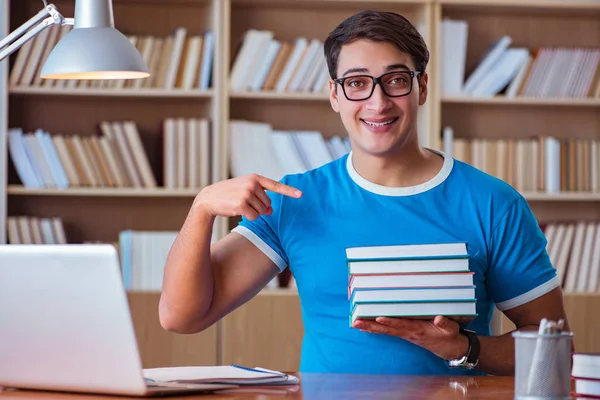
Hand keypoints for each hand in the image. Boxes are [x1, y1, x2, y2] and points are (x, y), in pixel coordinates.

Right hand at [193, 174, 301, 219]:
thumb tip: (271, 212)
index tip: (300, 195)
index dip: (289, 191)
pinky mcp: (242, 204)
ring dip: (253, 213)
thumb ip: (260, 198)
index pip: (275, 185)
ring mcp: (247, 194)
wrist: (209, 199)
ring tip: (239, 205)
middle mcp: (252, 184)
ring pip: (262, 211)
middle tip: (245, 203)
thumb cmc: (229, 195)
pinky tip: (237, 210)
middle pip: (268, 204)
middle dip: (260, 208)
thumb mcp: (246, 192)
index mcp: (255, 178)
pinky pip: (254, 217)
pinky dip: (248, 217)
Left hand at [352, 315, 468, 360]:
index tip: (378, 317)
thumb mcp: (451, 329)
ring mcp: (406, 334)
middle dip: (371, 325)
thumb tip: (439, 317)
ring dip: (370, 327)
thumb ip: (445, 323)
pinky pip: (388, 331)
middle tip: (356, 322)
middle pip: (387, 329)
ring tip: (355, 323)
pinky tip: (365, 328)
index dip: (390, 321)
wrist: (450, 348)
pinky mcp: (405, 333)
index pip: (401, 325)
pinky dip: (376, 329)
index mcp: (418, 330)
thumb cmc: (450, 335)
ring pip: (385, 330)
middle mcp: (408, 332)